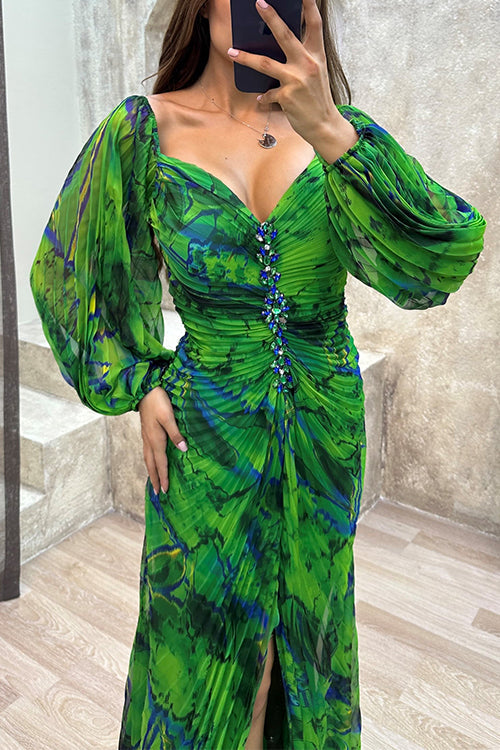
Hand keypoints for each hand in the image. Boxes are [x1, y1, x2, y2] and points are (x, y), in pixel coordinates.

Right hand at [138, 386, 187, 494]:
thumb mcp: (169, 416)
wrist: (144, 389)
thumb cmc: (158, 401)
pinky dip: (149, 461)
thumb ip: (176, 433)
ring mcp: (145, 437)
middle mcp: (148, 441)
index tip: (165, 490)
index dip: (163, 477)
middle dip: (155, 479)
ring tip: (153, 482)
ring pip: (147, 459)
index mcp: (155, 439)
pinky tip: (152, 461)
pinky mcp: (145, 432)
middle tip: (157, 493)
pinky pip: (147, 452)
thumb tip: (183, 449)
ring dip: (151, 471)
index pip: (160, 463)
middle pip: (151, 464)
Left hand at [227, 0, 357, 160]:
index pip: (315, 24)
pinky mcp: (287, 96)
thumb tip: (280, 46)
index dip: (309, 5)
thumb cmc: (317, 98)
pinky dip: (264, 96)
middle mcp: (308, 64)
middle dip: (271, 17)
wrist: (324, 125)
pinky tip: (262, 99)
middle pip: (285, 35)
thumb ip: (302, 58)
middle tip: (258, 2)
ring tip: (231, 52)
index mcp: (317, 55)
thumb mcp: (316, 73)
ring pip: (265, 64)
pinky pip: (268, 93)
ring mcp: (296, 80)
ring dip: (246, 57)